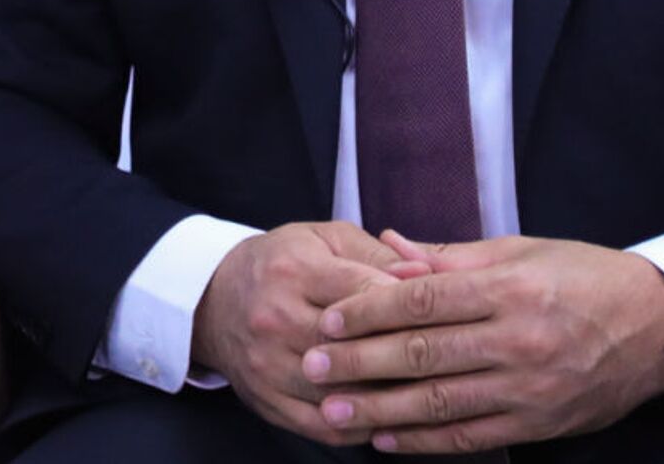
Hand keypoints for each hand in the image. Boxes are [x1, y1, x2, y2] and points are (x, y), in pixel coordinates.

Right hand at [191, 221, 431, 446]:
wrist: (214, 300)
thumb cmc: (282, 263)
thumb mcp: (325, 238)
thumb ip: (377, 255)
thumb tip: (423, 273)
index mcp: (295, 270)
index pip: (362, 293)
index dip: (408, 305)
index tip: (444, 311)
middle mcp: (276, 319)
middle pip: (352, 348)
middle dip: (404, 355)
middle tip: (449, 359)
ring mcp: (268, 366)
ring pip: (341, 393)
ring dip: (388, 398)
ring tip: (429, 394)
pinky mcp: (266, 401)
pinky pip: (323, 425)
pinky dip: (361, 426)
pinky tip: (389, 416)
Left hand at [303, 231, 663, 452]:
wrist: (655, 325)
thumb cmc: (586, 277)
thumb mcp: (524, 250)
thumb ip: (453, 255)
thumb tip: (391, 246)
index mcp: (512, 288)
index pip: (425, 299)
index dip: (371, 310)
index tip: (330, 318)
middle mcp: (518, 339)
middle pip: (423, 353)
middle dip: (360, 362)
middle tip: (313, 365)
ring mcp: (528, 389)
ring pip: (439, 403)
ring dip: (379, 409)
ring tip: (332, 411)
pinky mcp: (537, 424)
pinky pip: (469, 437)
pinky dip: (423, 441)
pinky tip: (385, 437)